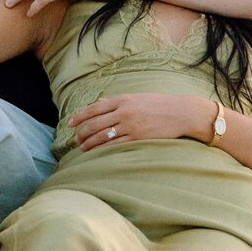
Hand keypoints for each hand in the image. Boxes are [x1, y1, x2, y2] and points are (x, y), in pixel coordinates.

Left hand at [71, 92, 214, 151]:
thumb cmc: (159, 104)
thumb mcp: (136, 97)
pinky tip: (97, 153)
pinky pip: (115, 145)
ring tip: (82, 148)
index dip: (80, 116)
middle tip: (75, 139)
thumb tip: (98, 102)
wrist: (181, 112)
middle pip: (95, 123)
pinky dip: (103, 150)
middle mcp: (124, 111)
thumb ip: (116, 101)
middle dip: (82, 132)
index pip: (94, 108)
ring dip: (89, 143)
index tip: (70, 123)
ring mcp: (130, 125)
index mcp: (122, 99)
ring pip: (102, 136)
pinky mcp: (138, 138)